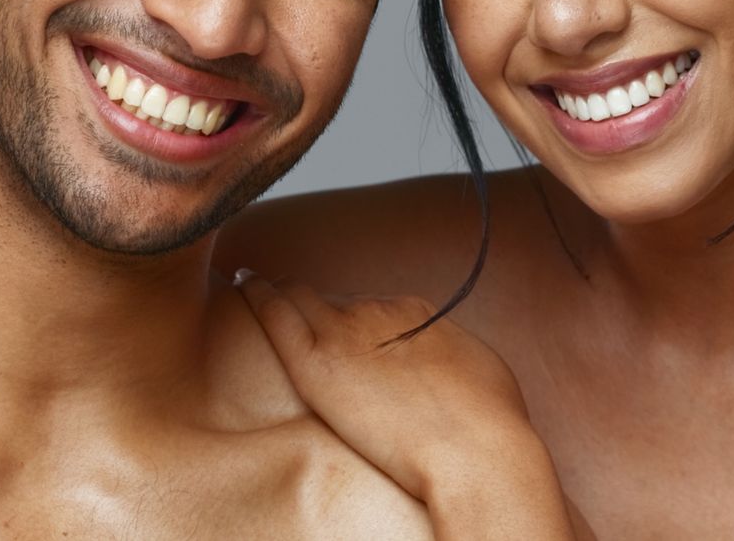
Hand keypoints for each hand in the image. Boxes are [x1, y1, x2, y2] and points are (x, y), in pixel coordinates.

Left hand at [235, 271, 581, 539]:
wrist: (475, 450)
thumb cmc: (490, 422)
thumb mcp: (476, 371)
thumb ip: (444, 358)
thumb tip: (439, 365)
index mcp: (416, 314)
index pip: (372, 308)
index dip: (355, 321)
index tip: (345, 328)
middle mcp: (379, 312)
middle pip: (335, 304)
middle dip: (317, 308)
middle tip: (292, 304)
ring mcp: (345, 332)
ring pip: (302, 301)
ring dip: (282, 293)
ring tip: (256, 283)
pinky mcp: (316, 361)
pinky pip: (276, 314)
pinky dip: (257, 294)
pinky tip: (243, 282)